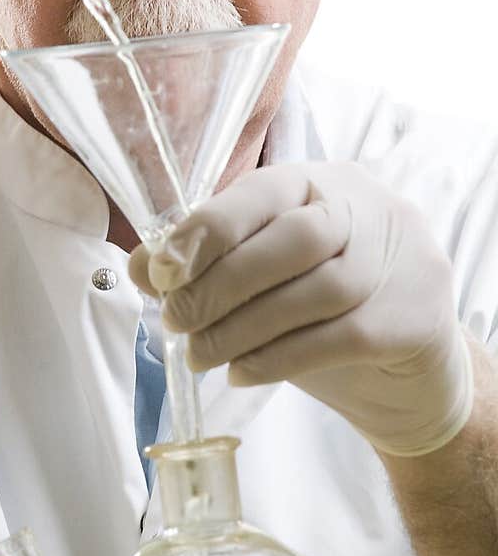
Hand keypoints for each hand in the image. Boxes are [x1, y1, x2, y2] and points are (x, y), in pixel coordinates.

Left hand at [128, 162, 473, 456]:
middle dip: (222, 282)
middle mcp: (365, 210)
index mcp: (319, 182)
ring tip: (200, 355)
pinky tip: (241, 373)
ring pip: (317, 290)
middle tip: (176, 320)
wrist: (407, 367)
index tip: (162, 271)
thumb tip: (142, 267)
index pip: (262, 191)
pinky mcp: (412, 318)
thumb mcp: (262, 275)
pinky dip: (279, 358)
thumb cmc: (319, 308)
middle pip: (295, 238)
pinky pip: (340, 338)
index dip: (208, 229)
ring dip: (244, 327)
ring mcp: (397, 262)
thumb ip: (206, 264)